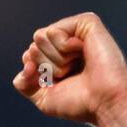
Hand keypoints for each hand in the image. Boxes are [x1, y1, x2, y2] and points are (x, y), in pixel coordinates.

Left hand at [11, 12, 126, 126]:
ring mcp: (77, 32)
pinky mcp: (86, 23)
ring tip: (76, 66)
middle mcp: (68, 44)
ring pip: (41, 37)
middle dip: (45, 66)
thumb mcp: (45, 99)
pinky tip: (82, 53)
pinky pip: (54, 30)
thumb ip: (26, 84)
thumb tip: (23, 68)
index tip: (55, 83)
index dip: (34, 72)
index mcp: (60, 59)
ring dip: (55, 59)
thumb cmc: (80, 103)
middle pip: (33, 46)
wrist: (103, 102)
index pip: (29, 56)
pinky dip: (63, 48)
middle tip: (69, 74)